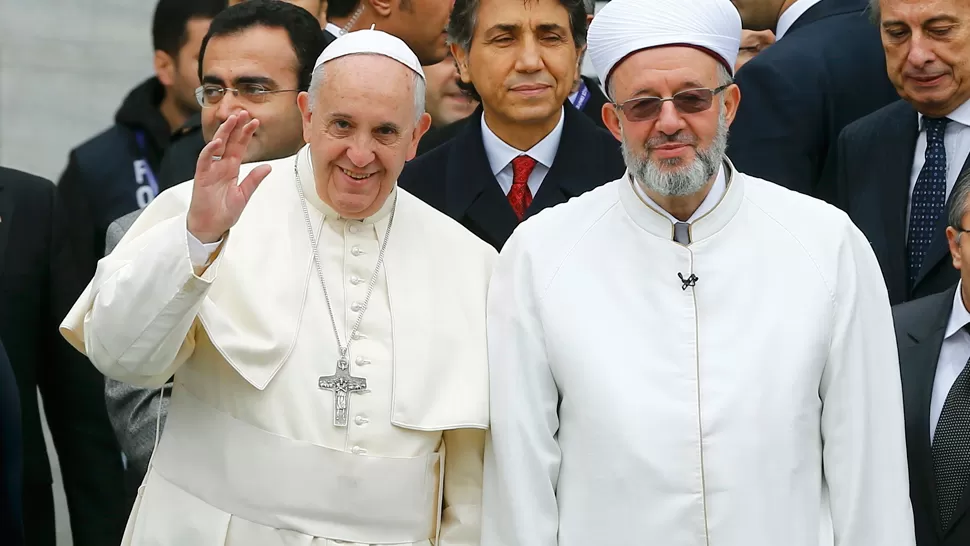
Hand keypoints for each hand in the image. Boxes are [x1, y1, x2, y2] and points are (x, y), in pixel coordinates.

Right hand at [186, 111, 271, 242]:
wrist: (210, 226)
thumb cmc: (224, 212)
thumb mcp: (243, 194)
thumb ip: (254, 180)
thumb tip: (268, 167)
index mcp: (231, 168)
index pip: (239, 146)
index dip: (246, 133)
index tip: (255, 121)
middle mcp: (220, 165)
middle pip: (228, 141)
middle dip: (236, 127)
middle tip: (244, 112)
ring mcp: (210, 169)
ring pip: (216, 145)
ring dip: (224, 132)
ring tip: (232, 119)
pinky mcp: (201, 176)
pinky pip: (204, 160)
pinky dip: (209, 150)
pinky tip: (218, 141)